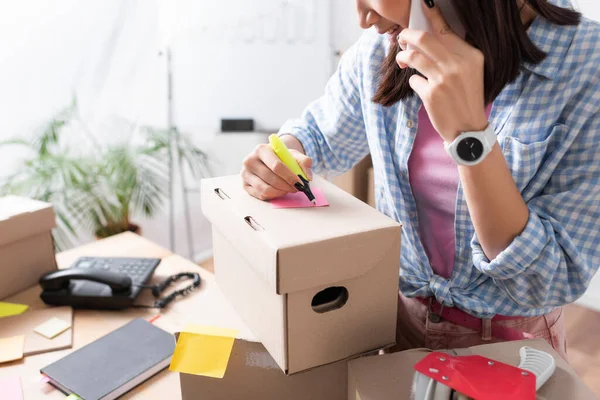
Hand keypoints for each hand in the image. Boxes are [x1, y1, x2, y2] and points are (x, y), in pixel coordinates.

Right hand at [241, 143, 312, 200]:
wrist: (269, 158)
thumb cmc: (281, 157)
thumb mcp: (293, 155)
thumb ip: (304, 162)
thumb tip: (307, 177)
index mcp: (261, 150)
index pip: (276, 166)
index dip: (290, 176)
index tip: (300, 183)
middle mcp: (250, 160)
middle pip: (271, 179)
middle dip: (287, 186)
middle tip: (297, 188)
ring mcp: (245, 173)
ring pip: (265, 189)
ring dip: (281, 192)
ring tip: (288, 188)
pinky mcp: (244, 185)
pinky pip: (261, 195)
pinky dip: (273, 195)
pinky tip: (279, 190)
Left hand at [396, 1, 487, 141]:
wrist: (468, 128)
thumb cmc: (466, 99)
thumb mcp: (470, 72)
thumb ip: (454, 55)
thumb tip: (427, 39)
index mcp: (471, 55)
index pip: (446, 30)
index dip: (432, 15)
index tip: (423, 4)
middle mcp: (458, 64)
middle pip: (424, 39)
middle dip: (406, 35)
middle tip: (400, 38)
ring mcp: (443, 78)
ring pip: (413, 57)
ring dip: (403, 57)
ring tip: (403, 61)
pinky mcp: (431, 93)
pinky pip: (413, 79)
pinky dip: (414, 82)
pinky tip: (422, 88)